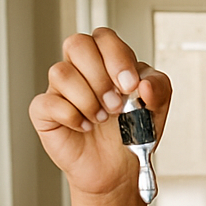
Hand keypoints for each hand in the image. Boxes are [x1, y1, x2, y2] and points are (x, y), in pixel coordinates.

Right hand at [29, 28, 172, 196]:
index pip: (104, 37)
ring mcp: (61, 89)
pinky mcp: (46, 111)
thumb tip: (144, 82)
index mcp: (108, 61)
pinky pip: (47, 102)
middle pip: (77, 44)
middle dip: (100, 76)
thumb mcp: (158, 107)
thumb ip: (159, 87)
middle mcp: (82, 70)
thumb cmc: (132, 132)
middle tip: (116, 105)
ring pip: (61, 72)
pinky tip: (85, 127)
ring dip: (87, 99)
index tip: (130, 85)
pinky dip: (71, 116)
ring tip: (101, 119)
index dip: (116, 57)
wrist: (119, 169)